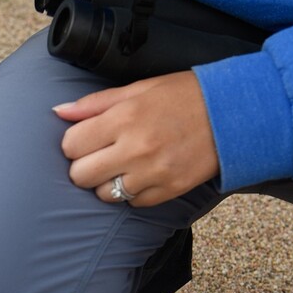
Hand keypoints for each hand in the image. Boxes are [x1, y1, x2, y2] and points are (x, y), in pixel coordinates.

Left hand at [55, 71, 218, 206]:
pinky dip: (132, 193)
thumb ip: (94, 103)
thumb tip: (58, 112)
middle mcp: (135, 148)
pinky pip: (132, 203)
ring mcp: (152, 174)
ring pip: (103, 195)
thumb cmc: (182, 97)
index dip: (75, 143)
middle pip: (80, 175)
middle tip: (101, 155)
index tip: (87, 139)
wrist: (233, 115)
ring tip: (123, 165)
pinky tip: (143, 174)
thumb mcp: (138, 89)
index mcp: (123, 118)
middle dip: (85, 166)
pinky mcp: (168, 191)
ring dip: (107, 183)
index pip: (70, 145)